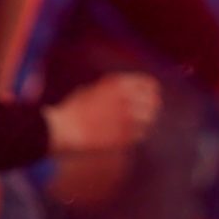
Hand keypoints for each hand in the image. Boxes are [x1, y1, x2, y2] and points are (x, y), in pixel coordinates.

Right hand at [45, 71, 162, 154]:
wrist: (64, 129)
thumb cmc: (74, 109)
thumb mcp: (94, 89)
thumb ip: (114, 89)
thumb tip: (131, 92)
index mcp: (119, 83)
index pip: (151, 85)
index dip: (151, 93)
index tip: (148, 99)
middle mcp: (127, 98)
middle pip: (154, 103)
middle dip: (150, 108)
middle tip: (144, 115)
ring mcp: (127, 118)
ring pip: (150, 120)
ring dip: (144, 123)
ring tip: (133, 126)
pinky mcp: (125, 136)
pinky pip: (142, 135)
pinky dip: (137, 135)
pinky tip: (126, 136)